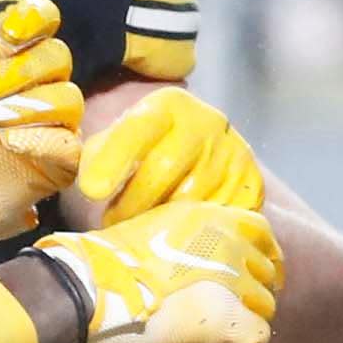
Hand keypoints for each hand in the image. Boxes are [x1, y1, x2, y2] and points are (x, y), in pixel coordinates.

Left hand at [0, 0, 83, 249]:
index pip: (36, 24)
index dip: (34, 18)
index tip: (10, 32)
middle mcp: (30, 86)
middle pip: (57, 56)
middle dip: (24, 67)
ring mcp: (47, 123)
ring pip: (69, 97)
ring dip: (32, 103)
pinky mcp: (56, 162)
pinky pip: (69, 144)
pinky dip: (43, 138)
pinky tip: (9, 141)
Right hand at [35, 200, 283, 342]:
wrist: (87, 286)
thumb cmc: (107, 260)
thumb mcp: (154, 230)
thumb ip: (187, 242)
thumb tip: (200, 266)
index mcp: (211, 217)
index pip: (262, 234)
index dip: (259, 257)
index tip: (245, 275)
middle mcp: (231, 243)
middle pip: (267, 274)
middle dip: (250, 292)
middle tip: (222, 309)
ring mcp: (236, 282)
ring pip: (265, 307)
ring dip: (241, 321)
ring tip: (209, 333)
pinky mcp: (232, 321)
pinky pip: (258, 338)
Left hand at [78, 86, 262, 224]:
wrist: (204, 147)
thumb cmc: (147, 147)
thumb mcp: (119, 138)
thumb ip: (98, 155)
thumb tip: (91, 186)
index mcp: (167, 105)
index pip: (137, 129)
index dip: (114, 160)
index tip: (91, 191)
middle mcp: (206, 122)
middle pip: (165, 167)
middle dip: (132, 202)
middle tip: (111, 225)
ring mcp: (234, 153)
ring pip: (193, 197)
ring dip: (160, 222)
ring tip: (139, 233)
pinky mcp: (251, 184)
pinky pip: (220, 216)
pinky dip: (193, 232)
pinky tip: (175, 237)